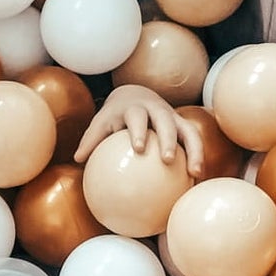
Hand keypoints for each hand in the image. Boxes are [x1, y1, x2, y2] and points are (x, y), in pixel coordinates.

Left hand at [74, 84, 204, 172]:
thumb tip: (77, 160)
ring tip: (195, 172)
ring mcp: (173, 117)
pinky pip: (194, 141)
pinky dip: (197, 158)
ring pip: (188, 131)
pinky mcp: (183, 126)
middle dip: (167, 139)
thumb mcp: (101, 123)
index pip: (137, 117)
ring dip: (194, 150)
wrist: (135, 95)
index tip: (138, 147)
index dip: (138, 130)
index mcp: (135, 108)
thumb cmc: (114, 116)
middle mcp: (157, 110)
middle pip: (165, 121)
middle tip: (167, 159)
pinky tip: (197, 179)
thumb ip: (91, 139)